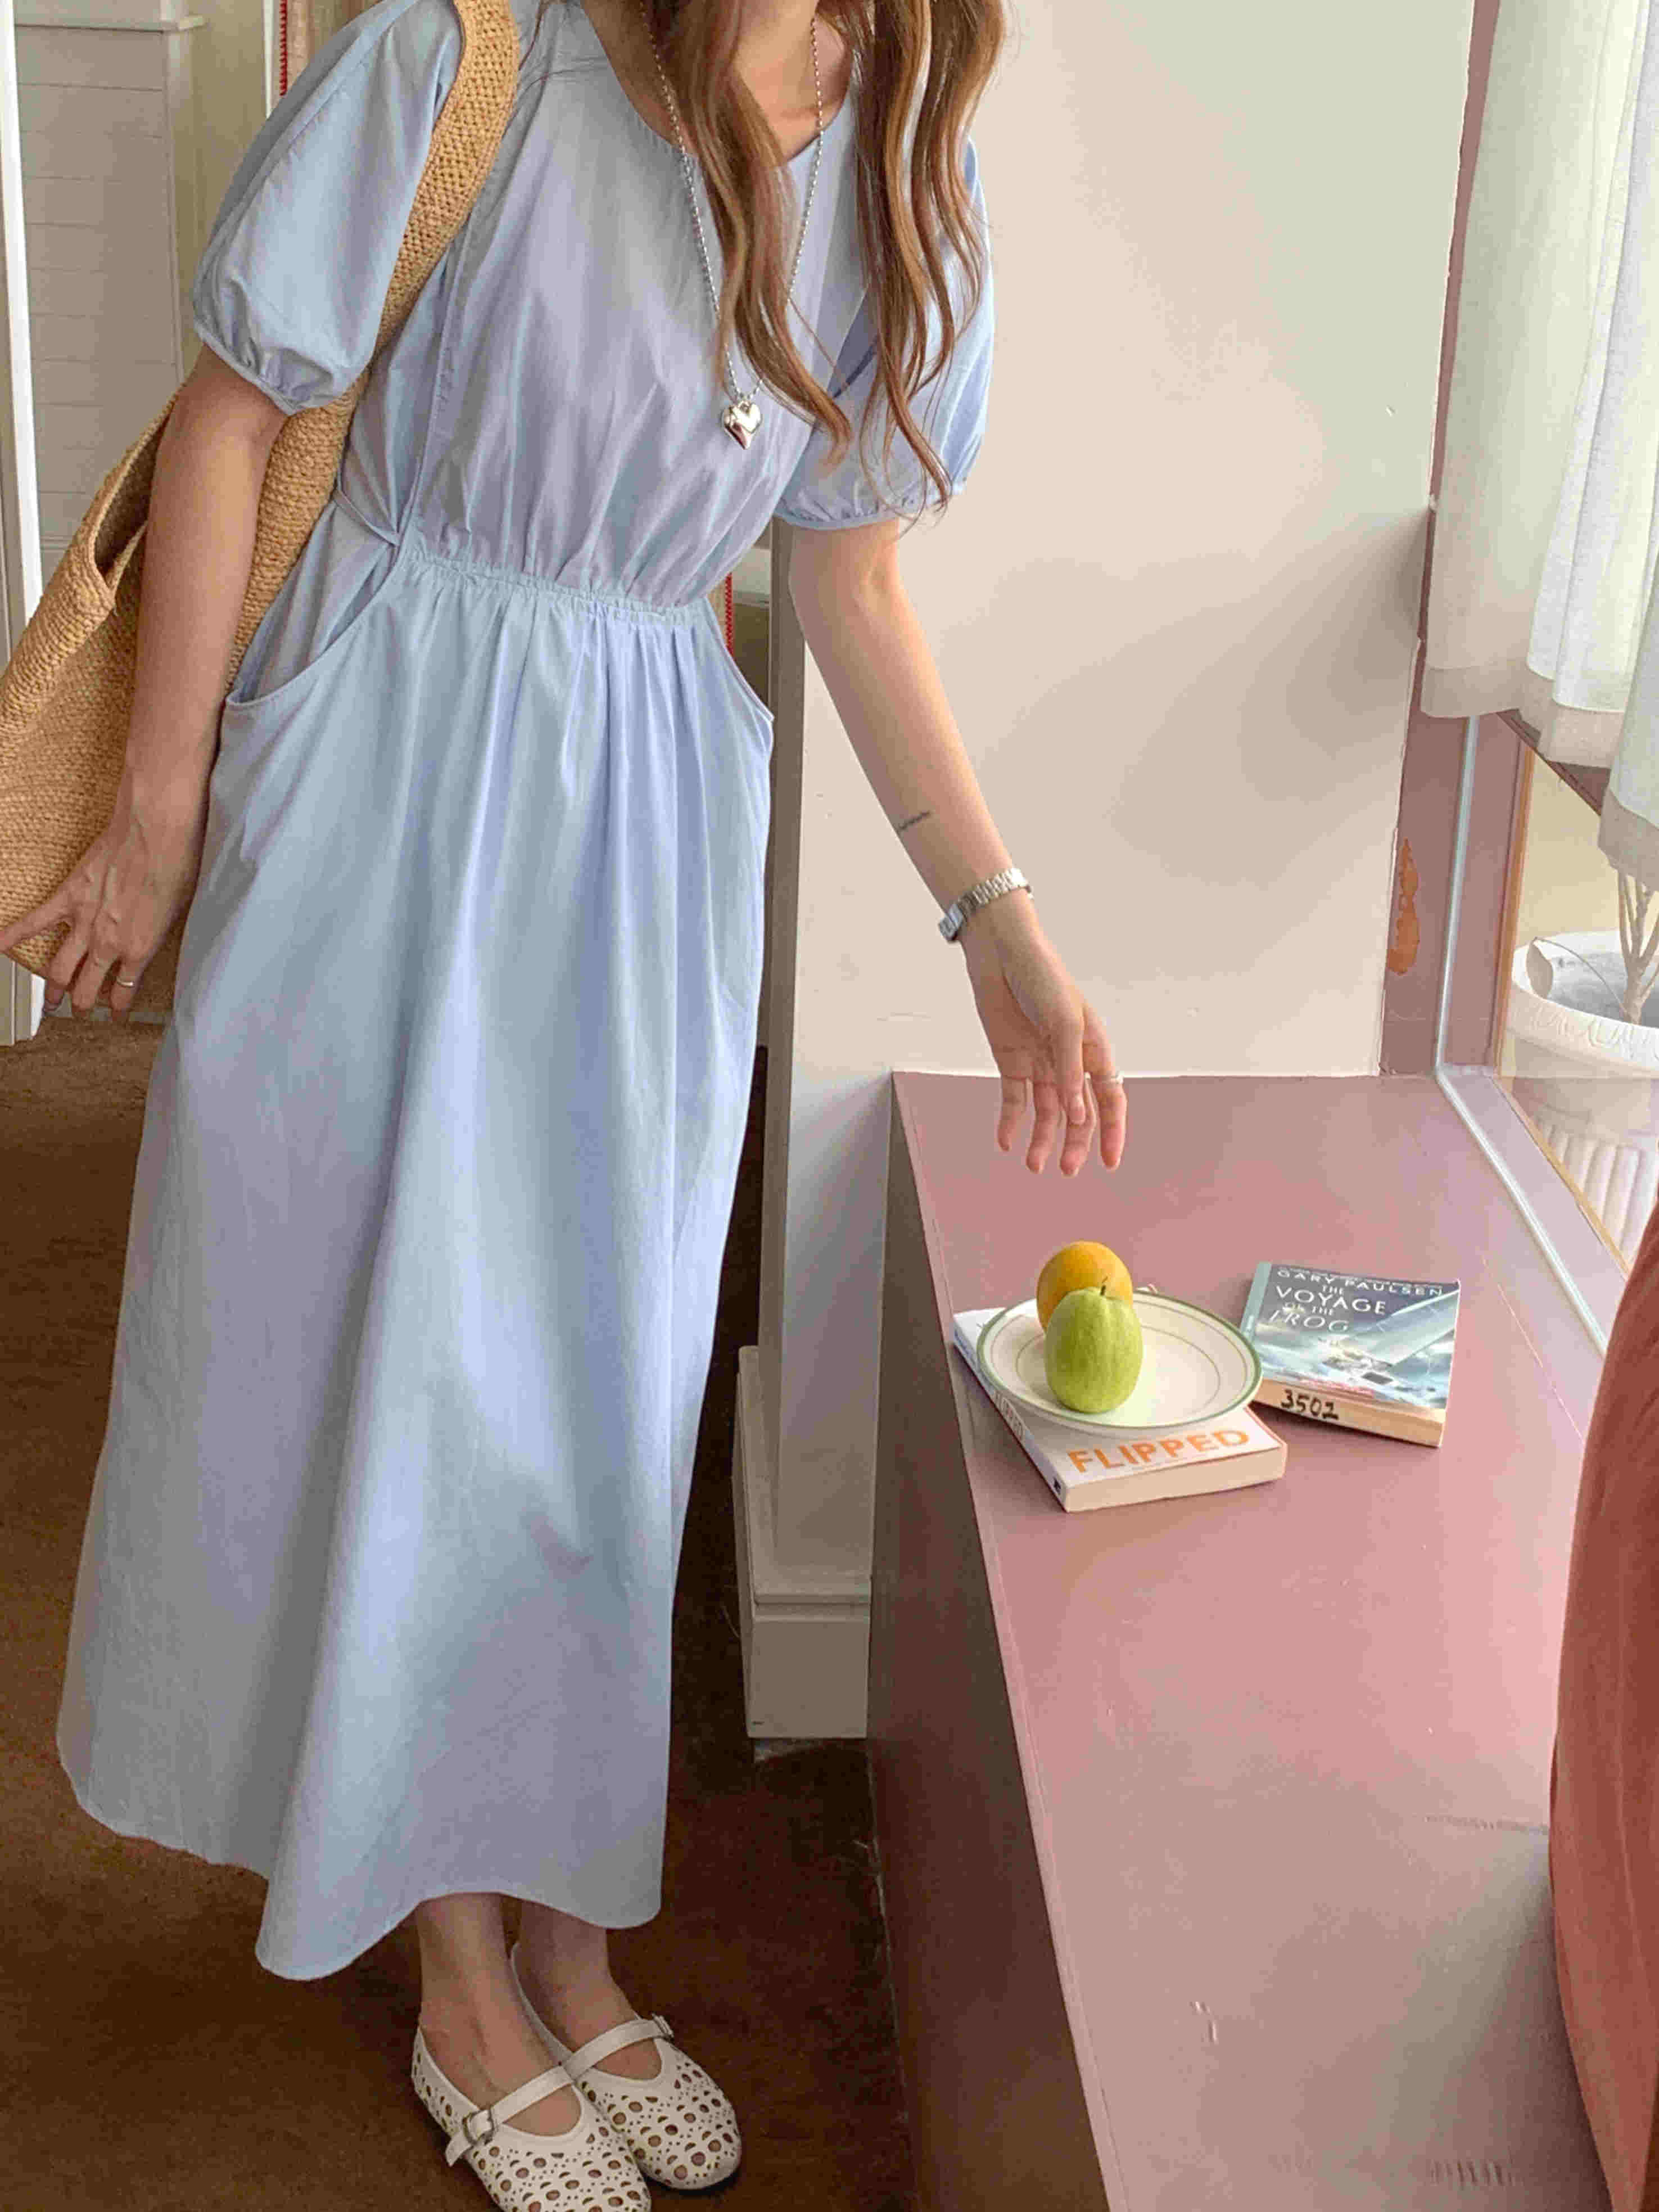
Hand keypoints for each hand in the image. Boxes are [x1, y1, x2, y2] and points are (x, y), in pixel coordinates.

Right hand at [0, 774, 209, 1021]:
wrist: (155, 833)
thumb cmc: (175, 866)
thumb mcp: (176, 913)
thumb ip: (157, 934)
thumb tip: (150, 939)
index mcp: (139, 950)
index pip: (123, 991)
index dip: (118, 1007)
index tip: (115, 1014)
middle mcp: (108, 943)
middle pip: (86, 987)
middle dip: (81, 1005)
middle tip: (78, 1013)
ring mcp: (85, 922)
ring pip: (61, 967)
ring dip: (53, 988)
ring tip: (50, 1004)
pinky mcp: (69, 896)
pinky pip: (35, 921)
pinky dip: (13, 935)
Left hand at [958, 895, 1126, 1175]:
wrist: (1002, 954)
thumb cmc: (1043, 978)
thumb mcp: (1064, 1021)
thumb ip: (1070, 1069)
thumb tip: (1077, 1116)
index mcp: (1093, 1049)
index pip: (1110, 1098)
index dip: (1113, 1131)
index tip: (1110, 1163)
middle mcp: (1069, 1061)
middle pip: (1077, 1113)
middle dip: (1074, 1143)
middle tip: (1066, 1171)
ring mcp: (1040, 1063)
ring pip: (1046, 1113)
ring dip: (1042, 1139)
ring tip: (1034, 1165)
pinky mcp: (1011, 1061)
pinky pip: (1014, 1100)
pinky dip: (1011, 1122)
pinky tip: (1006, 1142)